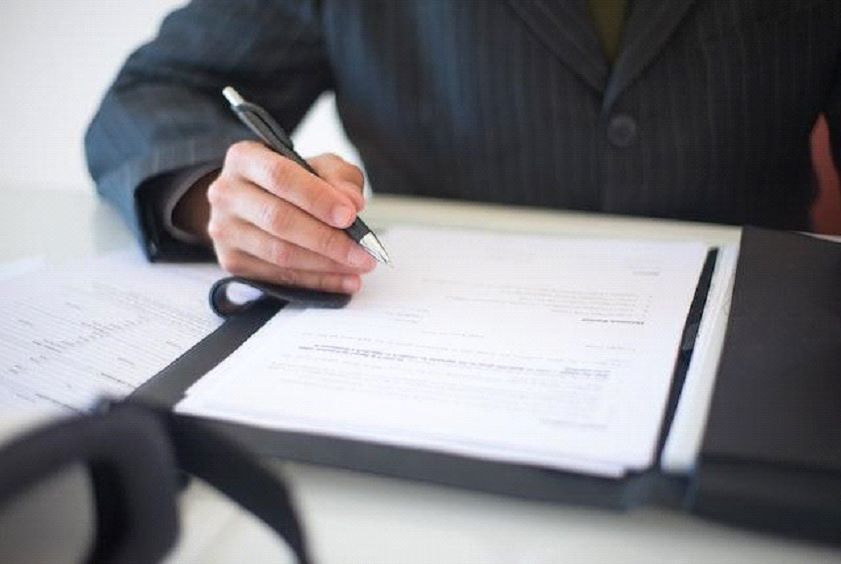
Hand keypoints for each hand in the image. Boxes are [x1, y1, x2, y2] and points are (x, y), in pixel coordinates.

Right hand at [202, 141, 375, 292]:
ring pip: (279, 253)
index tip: (350, 215)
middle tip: (364, 250)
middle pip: (279, 220)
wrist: (257, 202)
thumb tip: (353, 203)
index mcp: (244, 159)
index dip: (317, 198)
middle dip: (328, 239)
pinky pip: (279, 276)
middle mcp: (226, 194)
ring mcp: (225, 231)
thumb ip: (339, 178)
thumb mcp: (319, 167)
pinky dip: (317, 281)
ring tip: (359, 266)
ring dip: (326, 265)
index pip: (280, 177)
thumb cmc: (293, 181)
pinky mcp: (231, 262)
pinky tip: (344, 281)